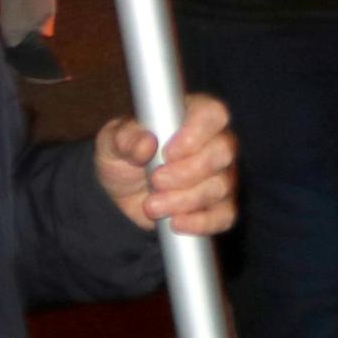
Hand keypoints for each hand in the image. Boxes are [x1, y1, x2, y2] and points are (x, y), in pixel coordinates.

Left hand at [96, 94, 235, 236]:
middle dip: (187, 172)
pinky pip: (224, 215)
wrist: (122, 193)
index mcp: (193, 114)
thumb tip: (146, 144)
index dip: (195, 133)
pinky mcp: (219, 206)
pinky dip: (200, 222)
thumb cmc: (123, 155)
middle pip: (223, 152)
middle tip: (155, 181)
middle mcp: (215, 142)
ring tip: (151, 205)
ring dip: (185, 200)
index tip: (167, 152)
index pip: (212, 114)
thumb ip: (126, 139)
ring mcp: (221, 174)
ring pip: (221, 186)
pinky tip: (175, 223)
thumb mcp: (112, 142)